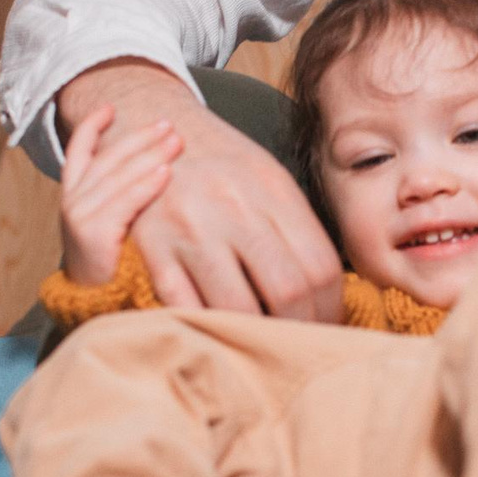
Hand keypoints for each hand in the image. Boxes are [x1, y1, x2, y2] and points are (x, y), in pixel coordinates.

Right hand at [57, 61, 346, 320]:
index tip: (327, 327)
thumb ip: (295, 226)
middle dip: (301, 331)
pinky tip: (219, 335)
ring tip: (263, 348)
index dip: (331, 310)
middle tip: (300, 348)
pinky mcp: (151, 248)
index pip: (320, 266)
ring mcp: (189, 228)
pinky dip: (207, 329)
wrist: (146, 128)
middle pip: (288, 290)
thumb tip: (330, 292)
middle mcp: (233, 206)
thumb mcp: (264, 177)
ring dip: (256, 340)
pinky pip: (185, 307)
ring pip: (238, 307)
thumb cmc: (217, 163)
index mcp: (271, 188)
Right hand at [57, 105, 180, 286]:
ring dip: (148, 155)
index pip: (79, 152)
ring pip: (117, 176)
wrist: (98, 313)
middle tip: (169, 124)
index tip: (111, 108)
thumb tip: (162, 167)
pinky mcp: (93, 236)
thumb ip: (129, 200)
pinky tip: (165, 174)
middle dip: (139, 139)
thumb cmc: (116, 270)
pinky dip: (145, 187)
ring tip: (174, 141)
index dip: (92, 127)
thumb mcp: (118, 228)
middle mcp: (73, 203)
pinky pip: (123, 203)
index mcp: (75, 197)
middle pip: (107, 158)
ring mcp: (80, 218)